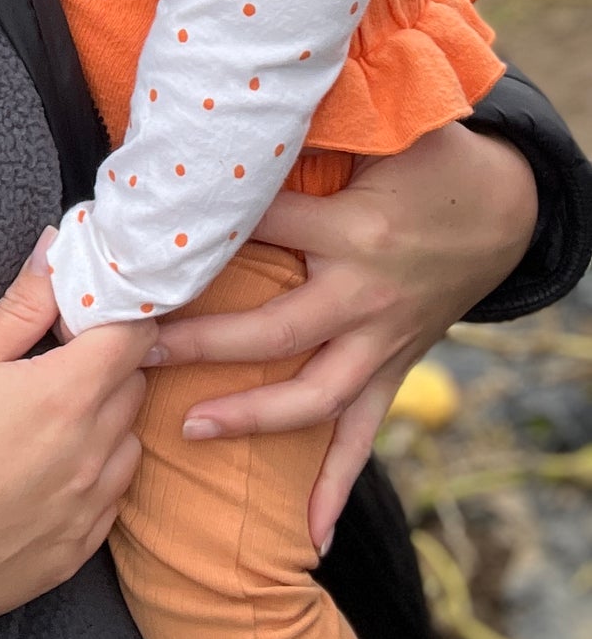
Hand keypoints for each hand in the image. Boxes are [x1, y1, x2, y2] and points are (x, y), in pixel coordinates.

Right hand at [0, 229, 154, 628]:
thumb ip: (22, 304)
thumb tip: (57, 249)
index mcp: (65, 396)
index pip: (134, 337)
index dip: (117, 316)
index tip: (85, 314)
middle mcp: (91, 453)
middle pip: (134, 385)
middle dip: (109, 362)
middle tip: (58, 357)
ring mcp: (88, 506)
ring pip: (130, 441)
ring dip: (107, 419)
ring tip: (50, 417)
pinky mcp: (77, 549)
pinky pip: (112, 497)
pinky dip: (96, 473)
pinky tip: (50, 467)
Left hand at [150, 122, 535, 549]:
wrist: (503, 207)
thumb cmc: (426, 160)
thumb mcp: (378, 132)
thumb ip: (310, 127)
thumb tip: (237, 106)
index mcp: (352, 230)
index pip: (260, 230)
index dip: (200, 231)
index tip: (136, 238)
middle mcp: (364, 294)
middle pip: (274, 327)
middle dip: (202, 342)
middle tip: (135, 349)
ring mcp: (380, 340)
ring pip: (313, 394)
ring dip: (251, 416)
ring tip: (189, 429)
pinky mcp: (393, 366)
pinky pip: (362, 433)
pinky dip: (335, 483)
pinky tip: (308, 531)